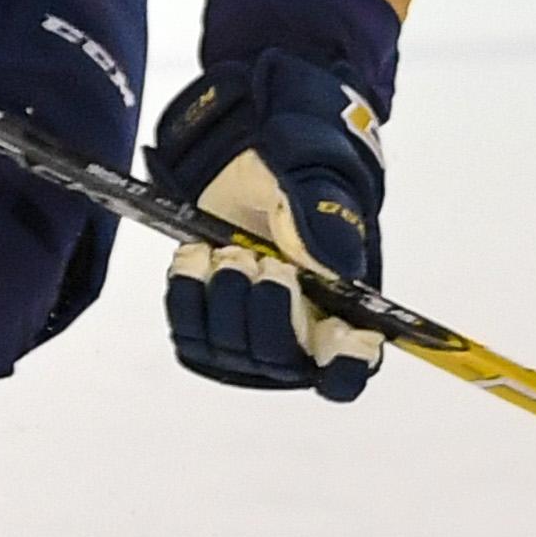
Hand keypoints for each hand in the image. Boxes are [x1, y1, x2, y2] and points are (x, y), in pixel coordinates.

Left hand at [146, 50, 389, 397]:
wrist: (246, 165)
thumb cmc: (296, 176)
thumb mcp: (312, 189)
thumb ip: (322, 227)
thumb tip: (331, 269)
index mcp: (345, 310)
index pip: (348, 371)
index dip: (345, 368)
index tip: (339, 334)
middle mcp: (298, 336)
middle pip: (282, 361)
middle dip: (266, 311)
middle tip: (258, 260)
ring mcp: (248, 336)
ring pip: (230, 351)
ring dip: (221, 299)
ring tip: (222, 251)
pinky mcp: (204, 328)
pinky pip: (189, 334)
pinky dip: (187, 296)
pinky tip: (194, 258)